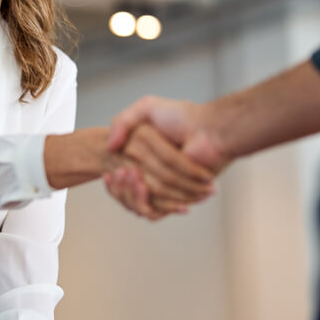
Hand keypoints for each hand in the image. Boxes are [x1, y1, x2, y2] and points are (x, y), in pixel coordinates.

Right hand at [105, 97, 229, 217]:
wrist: (209, 131)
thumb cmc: (182, 117)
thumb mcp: (146, 108)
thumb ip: (122, 121)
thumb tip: (109, 147)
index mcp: (144, 159)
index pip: (120, 179)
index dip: (112, 182)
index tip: (110, 173)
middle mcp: (153, 175)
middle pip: (127, 194)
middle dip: (120, 188)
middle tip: (120, 173)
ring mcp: (165, 187)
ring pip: (137, 204)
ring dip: (130, 194)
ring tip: (133, 176)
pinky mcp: (177, 198)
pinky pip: (155, 211)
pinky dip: (144, 203)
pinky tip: (142, 186)